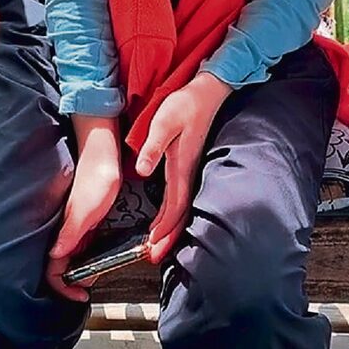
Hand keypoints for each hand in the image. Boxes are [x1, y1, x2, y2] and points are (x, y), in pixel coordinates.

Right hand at [46, 117, 122, 301]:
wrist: (104, 146)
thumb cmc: (98, 172)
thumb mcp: (88, 209)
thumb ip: (71, 234)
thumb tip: (57, 257)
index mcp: (62, 230)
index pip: (53, 270)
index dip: (63, 287)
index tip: (79, 294)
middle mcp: (63, 228)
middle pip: (58, 265)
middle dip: (72, 280)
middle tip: (90, 283)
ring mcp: (71, 221)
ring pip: (67, 253)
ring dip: (79, 266)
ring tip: (95, 270)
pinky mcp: (80, 212)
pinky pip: (77, 239)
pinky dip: (84, 251)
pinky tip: (96, 249)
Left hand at [137, 72, 231, 263]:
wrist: (206, 92)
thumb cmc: (186, 104)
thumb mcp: (164, 122)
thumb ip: (152, 146)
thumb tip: (142, 170)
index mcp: (181, 166)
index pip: (174, 206)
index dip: (164, 228)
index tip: (153, 246)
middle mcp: (188, 172)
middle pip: (180, 214)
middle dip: (168, 237)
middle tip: (153, 256)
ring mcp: (190, 169)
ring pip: (181, 207)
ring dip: (171, 228)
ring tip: (157, 245)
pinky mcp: (188, 164)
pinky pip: (181, 196)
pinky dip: (173, 213)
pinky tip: (166, 217)